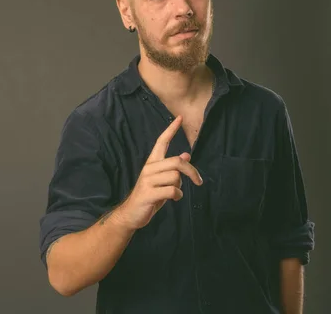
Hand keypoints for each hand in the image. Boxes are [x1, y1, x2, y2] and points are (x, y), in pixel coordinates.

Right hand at [116, 115, 202, 229]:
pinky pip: (172, 190)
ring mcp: (148, 180)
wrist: (131, 213)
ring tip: (175, 193)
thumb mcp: (161, 180)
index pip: (161, 142)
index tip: (180, 118)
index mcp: (152, 163)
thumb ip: (171, 168)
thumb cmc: (149, 195)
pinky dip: (177, 195)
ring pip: (175, 177)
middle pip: (177, 162)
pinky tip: (173, 198)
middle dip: (192, 172)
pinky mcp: (149, 193)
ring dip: (180, 187)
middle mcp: (149, 168)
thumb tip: (186, 156)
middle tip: (199, 182)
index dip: (171, 130)